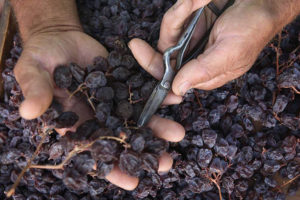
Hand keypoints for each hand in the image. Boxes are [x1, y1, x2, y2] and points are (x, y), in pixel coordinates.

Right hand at [14, 27, 185, 190]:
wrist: (60, 37)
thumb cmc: (41, 56)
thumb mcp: (33, 71)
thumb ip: (36, 91)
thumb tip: (28, 112)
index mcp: (74, 123)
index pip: (93, 152)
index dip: (111, 167)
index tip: (133, 182)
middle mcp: (97, 117)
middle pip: (122, 139)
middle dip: (143, 152)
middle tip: (166, 162)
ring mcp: (113, 101)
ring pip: (137, 118)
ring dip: (157, 127)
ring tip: (177, 134)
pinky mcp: (123, 83)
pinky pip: (141, 92)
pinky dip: (157, 96)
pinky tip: (174, 100)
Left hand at [128, 0, 278, 95]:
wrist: (263, 0)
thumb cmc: (253, 28)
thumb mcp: (230, 53)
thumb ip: (203, 72)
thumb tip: (178, 90)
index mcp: (205, 74)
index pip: (174, 82)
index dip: (156, 77)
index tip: (139, 66)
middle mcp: (195, 59)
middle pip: (163, 59)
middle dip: (152, 51)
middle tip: (135, 46)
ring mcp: (192, 40)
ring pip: (168, 35)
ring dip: (180, 16)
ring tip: (199, 1)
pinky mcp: (192, 22)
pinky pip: (176, 18)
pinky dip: (185, 6)